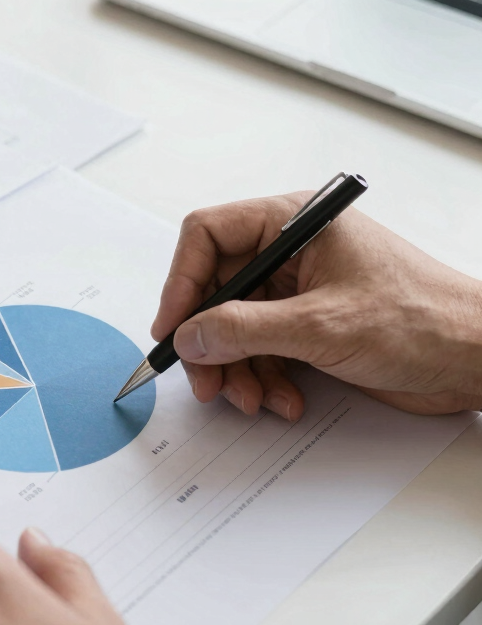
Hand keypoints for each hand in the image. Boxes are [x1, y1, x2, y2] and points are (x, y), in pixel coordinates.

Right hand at [151, 194, 481, 418]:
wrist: (476, 359)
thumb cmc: (424, 319)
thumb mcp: (321, 324)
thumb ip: (244, 330)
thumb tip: (188, 336)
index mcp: (293, 224)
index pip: (209, 236)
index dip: (181, 282)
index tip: (172, 328)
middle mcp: (290, 252)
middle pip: (215, 291)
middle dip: (209, 342)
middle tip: (206, 380)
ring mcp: (298, 291)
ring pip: (233, 328)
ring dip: (237, 370)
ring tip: (253, 399)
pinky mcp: (308, 326)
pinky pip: (261, 351)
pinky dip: (264, 380)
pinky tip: (284, 400)